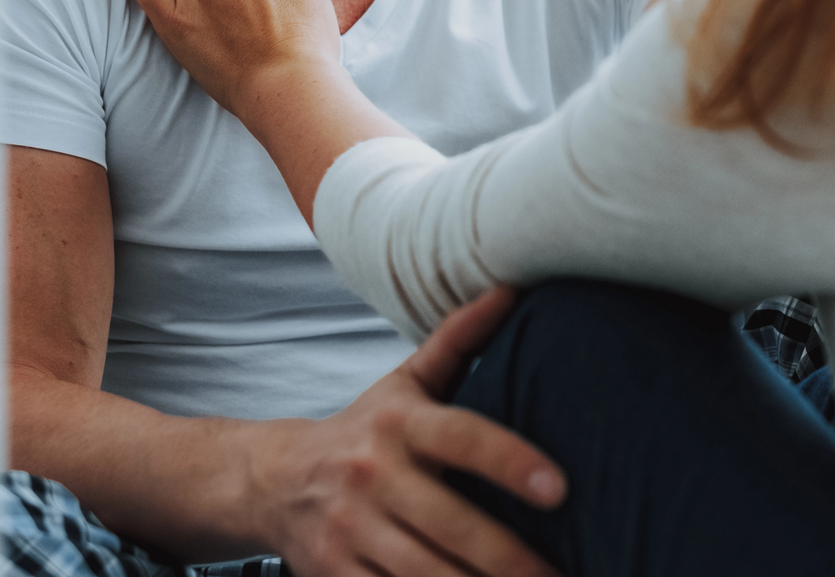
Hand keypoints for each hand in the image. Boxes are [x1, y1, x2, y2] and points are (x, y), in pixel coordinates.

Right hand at [249, 287, 564, 576]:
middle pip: (451, 523)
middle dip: (509, 558)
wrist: (272, 478)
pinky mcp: (333, 573)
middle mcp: (372, 474)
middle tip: (562, 575)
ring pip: (424, 574)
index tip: (559, 488)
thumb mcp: (404, 381)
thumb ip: (458, 339)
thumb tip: (511, 287)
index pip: (462, 438)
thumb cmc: (363, 429)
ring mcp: (350, 529)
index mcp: (399, 423)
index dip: (510, 462)